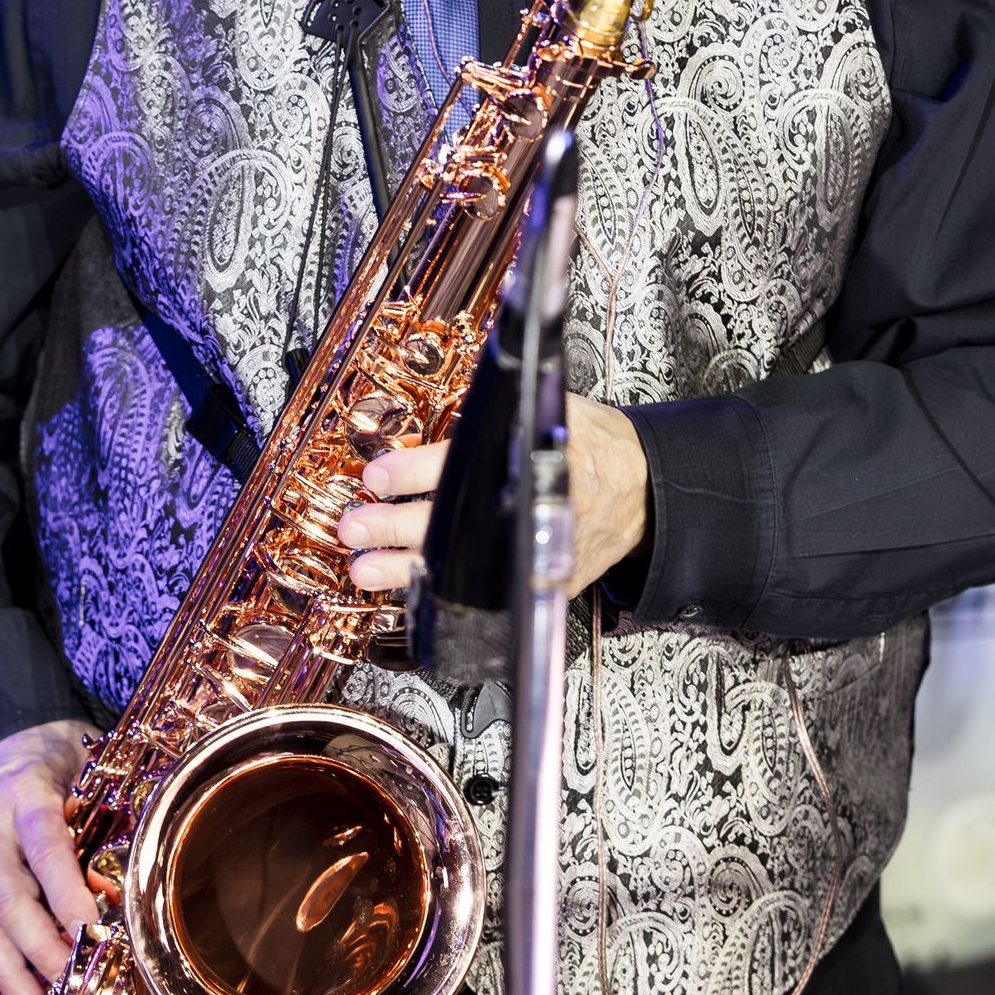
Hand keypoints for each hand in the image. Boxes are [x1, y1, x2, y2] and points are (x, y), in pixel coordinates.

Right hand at [0, 718, 100, 994]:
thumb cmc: (50, 752)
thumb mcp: (81, 758)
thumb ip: (102, 805)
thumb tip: (133, 866)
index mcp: (23, 793)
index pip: (44, 847)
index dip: (65, 892)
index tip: (90, 930)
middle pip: (4, 896)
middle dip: (35, 946)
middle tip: (64, 982)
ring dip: (5, 970)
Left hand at [337, 394, 648, 599]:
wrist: (640, 491)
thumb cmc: (589, 444)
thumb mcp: (551, 407)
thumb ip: (502, 410)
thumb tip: (444, 399)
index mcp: (535, 459)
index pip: (463, 466)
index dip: (414, 473)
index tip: (377, 476)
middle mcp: (532, 511)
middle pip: (450, 525)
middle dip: (394, 528)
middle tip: (354, 526)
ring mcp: (534, 553)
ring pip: (459, 569)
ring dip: (404, 570)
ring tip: (363, 568)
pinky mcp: (537, 583)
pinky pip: (481, 595)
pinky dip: (441, 595)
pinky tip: (408, 593)